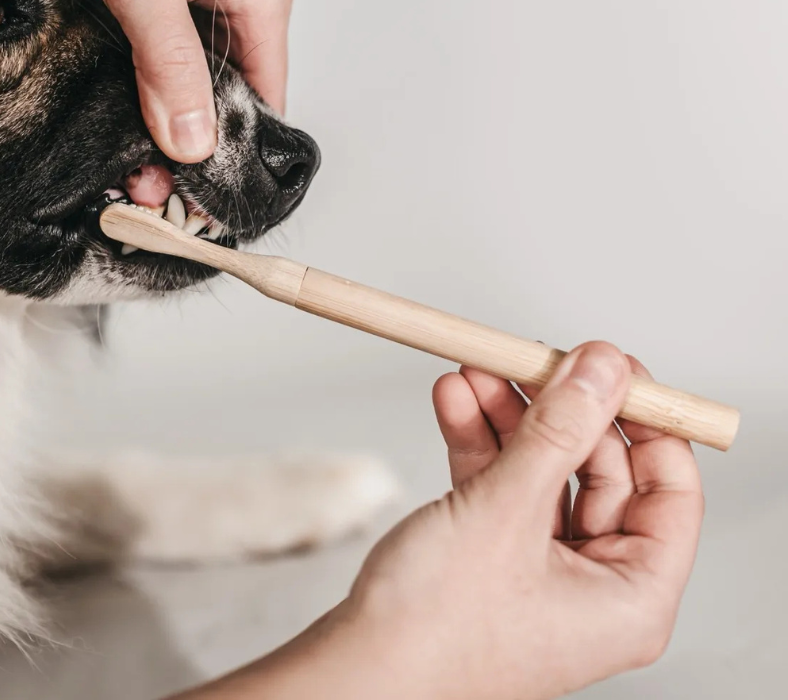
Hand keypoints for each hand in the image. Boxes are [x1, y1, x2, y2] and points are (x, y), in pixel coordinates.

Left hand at [0, 0, 290, 163]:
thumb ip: (170, 68)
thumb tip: (195, 145)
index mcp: (261, 1)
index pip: (265, 108)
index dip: (227, 161)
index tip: (185, 203)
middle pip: (235, 96)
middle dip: (192, 145)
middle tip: (138, 184)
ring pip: (205, 72)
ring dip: (170, 113)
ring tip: (126, 153)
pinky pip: (181, 44)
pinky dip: (156, 77)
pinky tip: (124, 96)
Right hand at [176, 342, 703, 699]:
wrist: (356, 669)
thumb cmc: (433, 626)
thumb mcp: (506, 511)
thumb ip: (559, 431)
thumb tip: (602, 367)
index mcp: (630, 595)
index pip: (669, 488)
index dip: (643, 419)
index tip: (608, 365)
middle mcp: (594, 586)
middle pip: (597, 469)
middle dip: (554, 409)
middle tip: (527, 357)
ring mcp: (541, 570)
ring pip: (542, 470)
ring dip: (507, 417)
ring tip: (473, 369)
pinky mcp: (495, 557)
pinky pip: (501, 486)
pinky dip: (478, 443)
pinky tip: (452, 401)